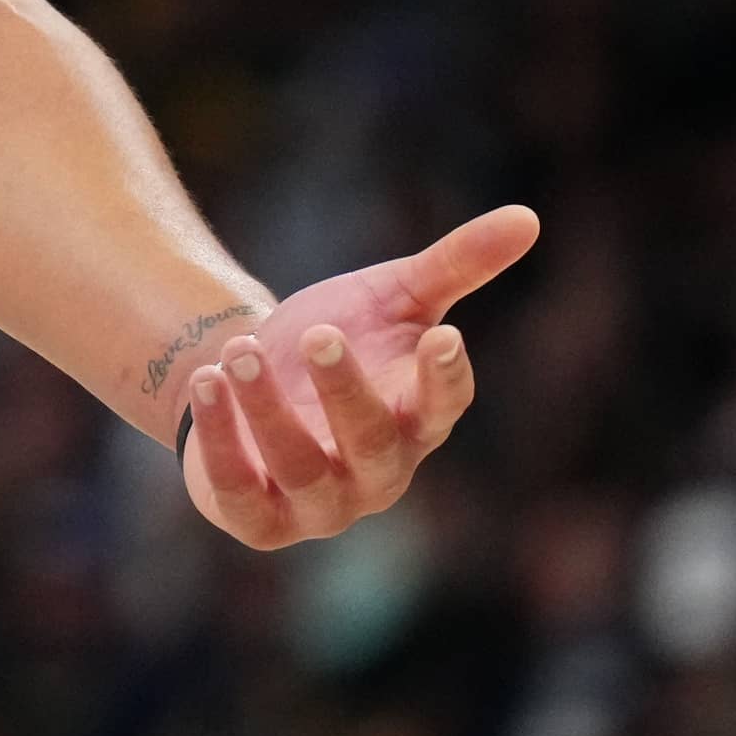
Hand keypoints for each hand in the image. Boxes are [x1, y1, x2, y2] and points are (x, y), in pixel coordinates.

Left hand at [180, 204, 536, 550]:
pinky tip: (205, 382)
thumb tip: (530, 217)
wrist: (249, 378)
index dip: (445, 378)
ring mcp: (319, 504)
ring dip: (268, 410)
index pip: (443, 407)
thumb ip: (456, 264)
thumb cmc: (341, 339)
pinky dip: (222, 440)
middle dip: (345, 391)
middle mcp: (377, 471)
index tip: (442, 335)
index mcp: (417, 418)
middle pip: (373, 442)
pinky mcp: (258, 519)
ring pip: (301, 468)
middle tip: (318, 333)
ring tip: (238, 350)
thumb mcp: (394, 296)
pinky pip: (239, 492)